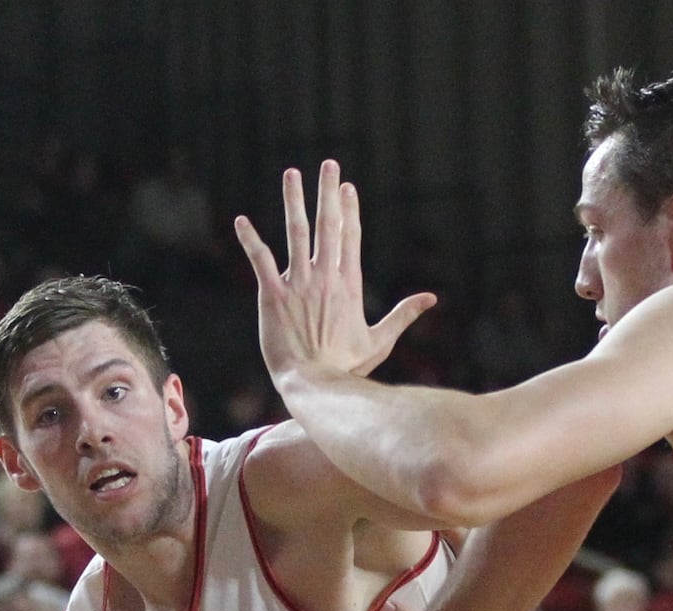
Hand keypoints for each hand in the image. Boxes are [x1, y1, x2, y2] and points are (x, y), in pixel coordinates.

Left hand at [234, 159, 435, 380]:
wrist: (316, 383)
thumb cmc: (347, 367)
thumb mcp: (380, 340)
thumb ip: (403, 315)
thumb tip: (431, 298)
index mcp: (349, 285)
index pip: (351, 238)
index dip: (350, 210)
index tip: (348, 188)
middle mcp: (325, 277)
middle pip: (329, 225)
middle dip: (329, 192)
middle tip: (329, 164)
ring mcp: (299, 284)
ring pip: (297, 233)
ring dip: (294, 201)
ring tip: (292, 174)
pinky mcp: (273, 295)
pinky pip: (261, 261)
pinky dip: (251, 240)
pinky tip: (241, 221)